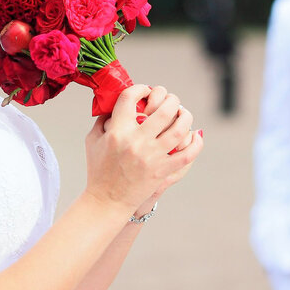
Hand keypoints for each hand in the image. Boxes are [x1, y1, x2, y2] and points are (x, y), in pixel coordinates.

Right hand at [83, 84, 202, 213]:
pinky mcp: (162, 171)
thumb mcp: (93, 141)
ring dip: (186, 116)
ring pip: (179, 128)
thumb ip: (103, 119)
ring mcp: (152, 157)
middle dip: (171, 99)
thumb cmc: (98, 170)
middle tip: (171, 100)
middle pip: (163, 109)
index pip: (130, 97)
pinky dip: (196, 143)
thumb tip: (118, 102)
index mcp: (117, 131)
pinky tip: (195, 136)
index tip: (145, 91)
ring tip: (184, 114)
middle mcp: (136, 142)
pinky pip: (187, 154)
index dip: (140, 88)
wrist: (107, 201)